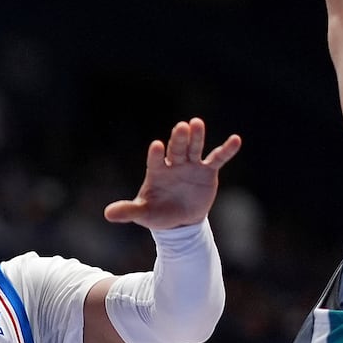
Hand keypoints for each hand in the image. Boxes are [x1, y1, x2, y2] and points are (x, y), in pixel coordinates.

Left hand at [103, 119, 241, 230]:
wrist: (180, 220)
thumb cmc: (158, 213)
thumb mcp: (144, 214)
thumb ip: (128, 211)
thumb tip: (107, 214)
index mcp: (157, 171)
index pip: (155, 160)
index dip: (156, 154)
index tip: (156, 146)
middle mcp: (174, 164)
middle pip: (176, 149)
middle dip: (178, 139)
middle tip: (182, 126)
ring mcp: (191, 165)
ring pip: (194, 148)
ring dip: (196, 137)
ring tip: (197, 123)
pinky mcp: (207, 171)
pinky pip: (217, 158)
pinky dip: (226, 150)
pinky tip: (236, 139)